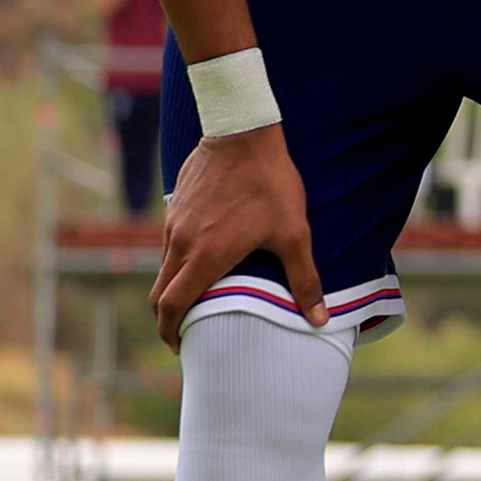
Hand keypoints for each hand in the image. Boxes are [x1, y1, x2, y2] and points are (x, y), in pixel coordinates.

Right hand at [150, 123, 316, 347]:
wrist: (242, 133)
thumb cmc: (270, 184)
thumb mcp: (294, 233)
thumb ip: (304, 279)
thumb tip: (320, 319)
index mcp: (205, 257)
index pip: (173, 307)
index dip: (172, 332)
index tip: (181, 347)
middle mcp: (181, 244)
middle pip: (160, 294)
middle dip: (168, 319)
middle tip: (186, 334)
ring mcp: (174, 224)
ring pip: (163, 268)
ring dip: (172, 290)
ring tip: (196, 301)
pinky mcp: (175, 208)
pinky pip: (169, 245)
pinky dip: (176, 264)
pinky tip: (200, 261)